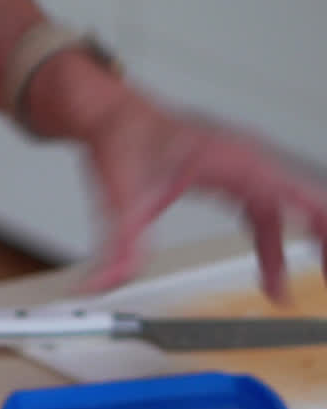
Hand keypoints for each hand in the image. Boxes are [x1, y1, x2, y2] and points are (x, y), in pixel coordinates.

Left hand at [77, 93, 326, 301]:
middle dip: (321, 240)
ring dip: (291, 249)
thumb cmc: (124, 140)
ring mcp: (243, 165)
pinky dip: (271, 240)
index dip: (321, 225)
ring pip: (284, 210)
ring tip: (280, 292)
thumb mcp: (122, 198)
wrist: (111, 116)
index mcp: (233, 160)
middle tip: (323, 277)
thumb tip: (104, 282)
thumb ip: (119, 245)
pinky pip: (265, 210)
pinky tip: (267, 269)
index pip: (296, 193)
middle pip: (305, 201)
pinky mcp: (232, 174)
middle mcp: (247, 158)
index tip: (326, 256)